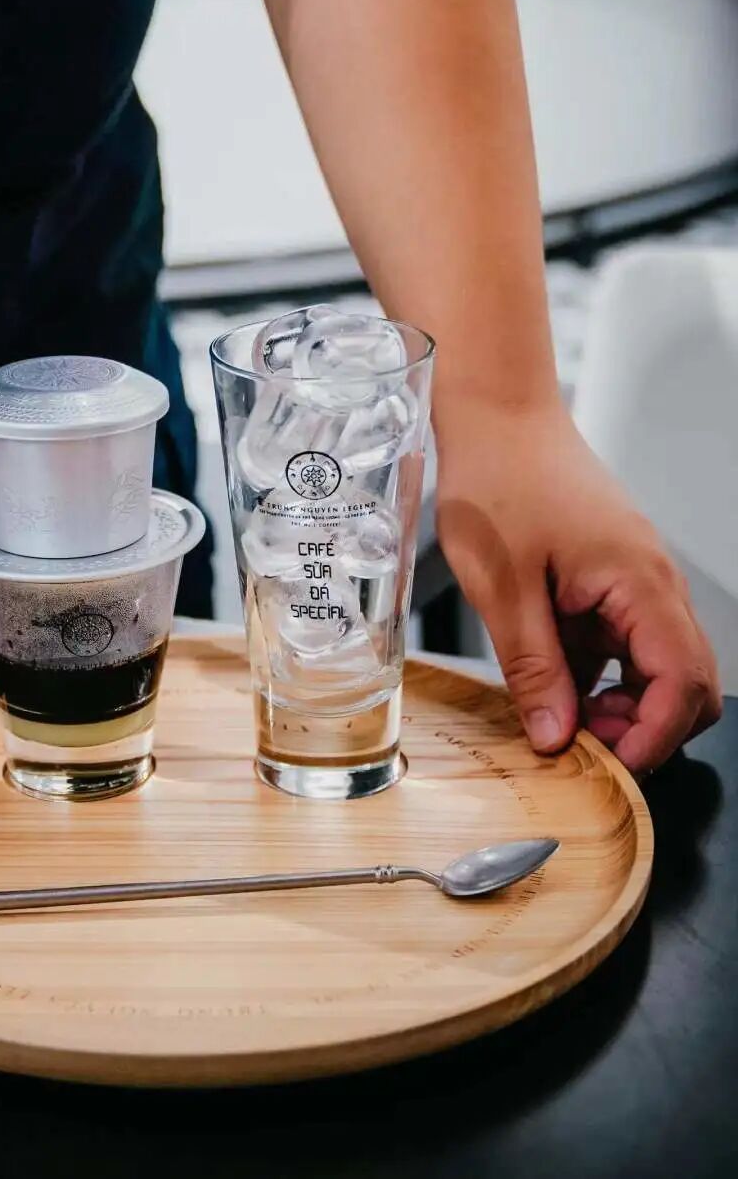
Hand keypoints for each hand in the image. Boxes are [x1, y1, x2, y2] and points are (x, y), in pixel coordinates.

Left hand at [436, 401, 721, 775]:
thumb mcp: (502, 586)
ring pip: (655, 666)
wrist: (495, 415)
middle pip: (686, 683)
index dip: (651, 737)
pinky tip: (550, 676)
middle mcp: (653, 582)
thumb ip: (534, 668)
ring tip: (557, 712)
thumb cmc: (499, 478)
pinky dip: (598, 671)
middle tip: (579, 743)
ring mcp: (635, 579)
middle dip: (643, 727)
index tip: (606, 767)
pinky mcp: (611, 577)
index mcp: (639, 582)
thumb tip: (555, 738)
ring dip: (619, 702)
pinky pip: (623, 641)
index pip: (683, 683)